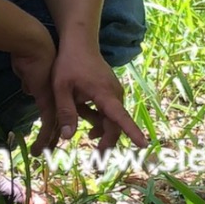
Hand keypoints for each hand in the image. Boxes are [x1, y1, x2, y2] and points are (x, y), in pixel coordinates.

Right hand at [9, 25, 59, 143]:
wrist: (35, 47)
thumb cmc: (29, 56)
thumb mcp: (28, 73)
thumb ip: (29, 82)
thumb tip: (28, 87)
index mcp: (53, 92)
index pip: (54, 112)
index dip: (50, 124)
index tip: (48, 135)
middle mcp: (56, 98)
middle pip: (56, 123)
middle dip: (50, 138)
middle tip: (46, 150)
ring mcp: (55, 101)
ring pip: (53, 128)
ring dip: (46, 142)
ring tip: (38, 154)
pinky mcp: (50, 103)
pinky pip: (48, 126)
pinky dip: (43, 139)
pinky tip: (37, 150)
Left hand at [42, 38, 147, 153]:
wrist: (79, 42)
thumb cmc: (69, 63)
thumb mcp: (61, 88)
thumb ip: (65, 112)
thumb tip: (67, 137)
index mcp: (104, 94)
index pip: (120, 116)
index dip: (132, 131)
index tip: (144, 144)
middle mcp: (115, 94)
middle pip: (116, 124)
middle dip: (109, 142)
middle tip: (98, 161)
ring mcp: (115, 92)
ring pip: (113, 119)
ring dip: (104, 132)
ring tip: (92, 145)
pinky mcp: (111, 91)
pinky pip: (110, 111)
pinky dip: (102, 121)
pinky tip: (91, 126)